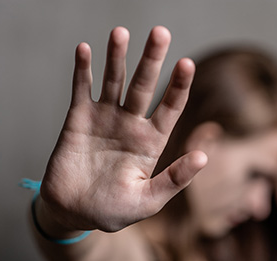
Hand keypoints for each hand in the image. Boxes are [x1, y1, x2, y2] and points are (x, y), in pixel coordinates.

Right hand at [40, 26, 206, 232]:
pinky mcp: (78, 118)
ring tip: (121, 33)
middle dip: (152, 60)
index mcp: (151, 142)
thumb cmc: (112, 211)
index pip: (170, 108)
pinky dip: (82, 70)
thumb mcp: (148, 201)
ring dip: (117, 57)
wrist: (73, 212)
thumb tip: (203, 157)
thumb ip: (174, 180)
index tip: (187, 63)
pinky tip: (84, 50)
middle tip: (160, 32)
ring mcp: (105, 118)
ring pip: (114, 81)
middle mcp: (131, 124)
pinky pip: (81, 89)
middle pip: (144, 86)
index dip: (178, 86)